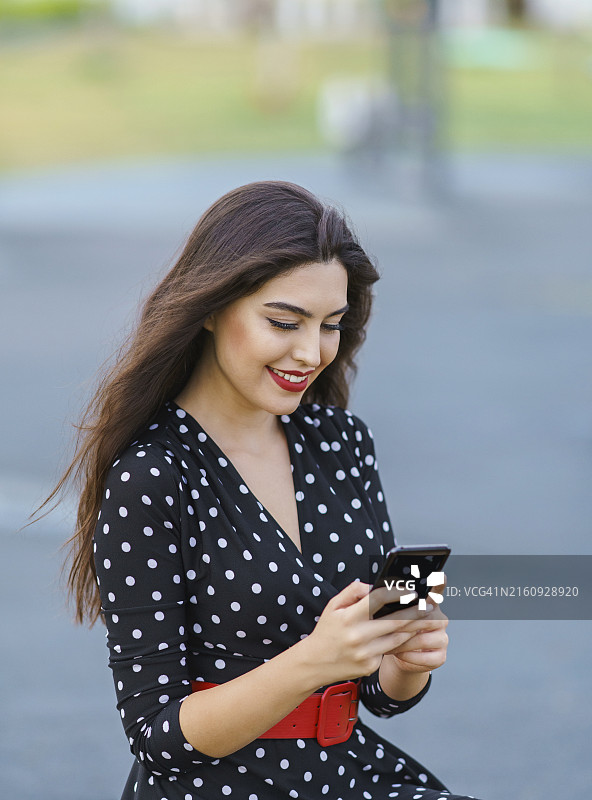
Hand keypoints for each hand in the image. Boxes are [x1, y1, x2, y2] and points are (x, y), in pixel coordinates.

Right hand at [302, 581, 434, 687]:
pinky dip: (400, 642)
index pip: (377, 600)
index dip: (396, 592)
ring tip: (428, 619)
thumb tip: (375, 586)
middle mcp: (358, 636)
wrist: (314, 663)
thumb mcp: (333, 606)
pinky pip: (389, 651)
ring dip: (414, 628)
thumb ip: (353, 591)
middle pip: (395, 622)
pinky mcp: (370, 666)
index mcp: (348, 617)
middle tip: (431, 606)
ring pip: (398, 638)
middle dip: (416, 613)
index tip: (410, 588)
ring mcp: (365, 653)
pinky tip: (410, 635)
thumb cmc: (326, 631)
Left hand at [381, 580, 448, 673]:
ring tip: (388, 645)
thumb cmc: (392, 632)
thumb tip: (375, 593)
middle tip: (386, 629)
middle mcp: (439, 619)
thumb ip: (389, 603)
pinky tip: (400, 654)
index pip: (436, 592)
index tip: (439, 575)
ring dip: (403, 643)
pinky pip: (426, 657)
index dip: (438, 584)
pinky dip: (409, 657)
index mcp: (427, 605)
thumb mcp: (389, 616)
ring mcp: (442, 638)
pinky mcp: (441, 656)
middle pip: (425, 618)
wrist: (398, 656)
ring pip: (423, 640)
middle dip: (403, 625)